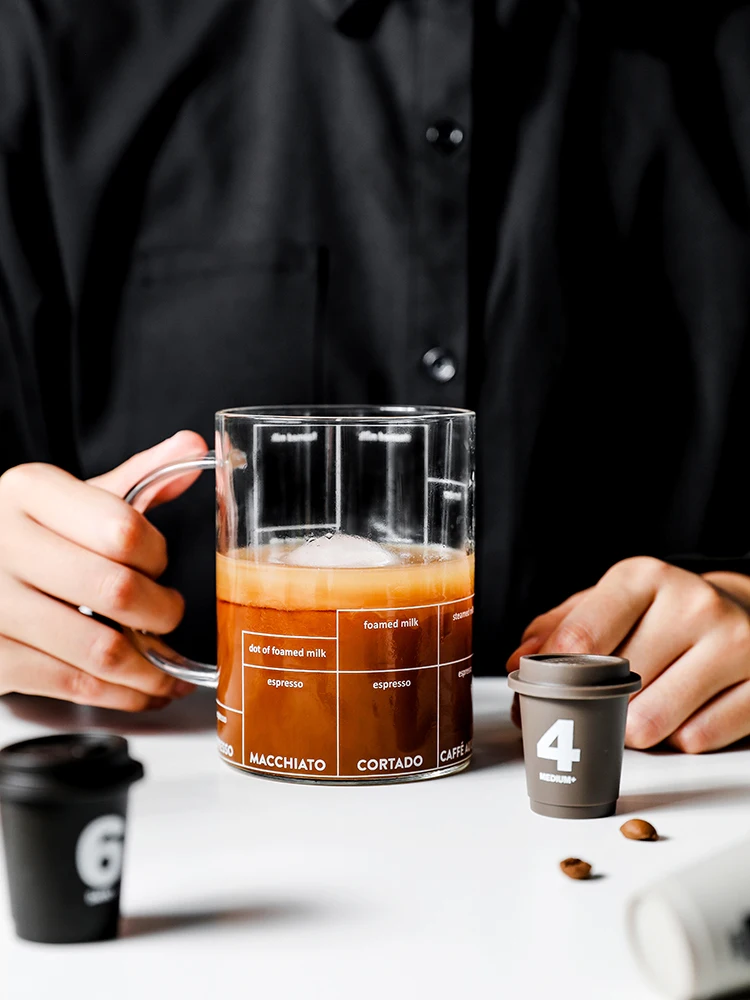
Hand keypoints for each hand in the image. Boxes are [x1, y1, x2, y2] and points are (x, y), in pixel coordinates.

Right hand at [0, 431, 207, 710]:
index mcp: (28, 491)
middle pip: (116, 590)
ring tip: (166, 665)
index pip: (121, 527)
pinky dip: (120, 695)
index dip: (157, 554)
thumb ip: (137, 477)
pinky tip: (139, 690)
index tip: (160, 565)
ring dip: (149, 667)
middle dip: (162, 612)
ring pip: (100, 649)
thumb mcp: (72, 499)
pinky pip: (73, 685)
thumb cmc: (28, 536)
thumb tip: (193, 446)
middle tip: (169, 614)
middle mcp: (3, 543)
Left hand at [506, 557, 749, 752]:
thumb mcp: (608, 603)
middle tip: (592, 705)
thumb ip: (559, 627)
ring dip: (632, 729)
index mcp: (644, 578)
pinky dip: (676, 737)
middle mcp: (692, 604)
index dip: (551, 678)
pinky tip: (682, 710)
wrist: (744, 612)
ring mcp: (733, 645)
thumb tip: (521, 660)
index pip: (582, 638)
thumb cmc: (662, 612)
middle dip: (593, 707)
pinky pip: (694, 740)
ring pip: (650, 722)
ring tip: (638, 705)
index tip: (536, 693)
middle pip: (614, 690)